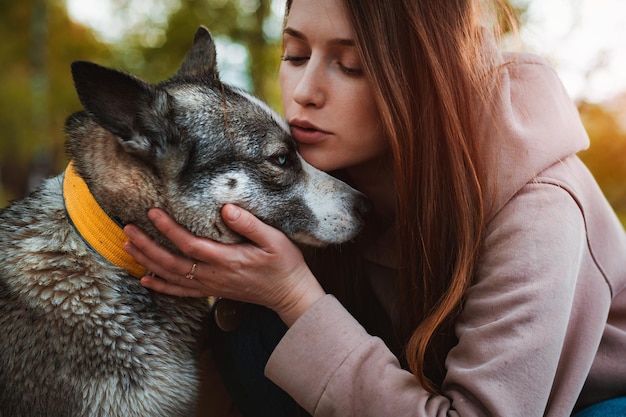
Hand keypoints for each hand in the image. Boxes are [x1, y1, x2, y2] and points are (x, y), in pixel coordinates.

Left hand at [123, 204, 325, 325]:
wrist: (289, 294)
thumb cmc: (284, 265)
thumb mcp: (274, 240)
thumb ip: (250, 225)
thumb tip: (226, 208)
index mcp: (226, 260)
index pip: (189, 244)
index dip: (168, 229)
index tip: (153, 212)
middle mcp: (213, 275)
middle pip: (171, 262)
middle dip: (147, 246)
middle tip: (127, 229)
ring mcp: (210, 285)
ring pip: (171, 276)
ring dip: (147, 262)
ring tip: (128, 247)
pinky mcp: (212, 290)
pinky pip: (180, 291)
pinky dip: (161, 286)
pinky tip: (146, 280)